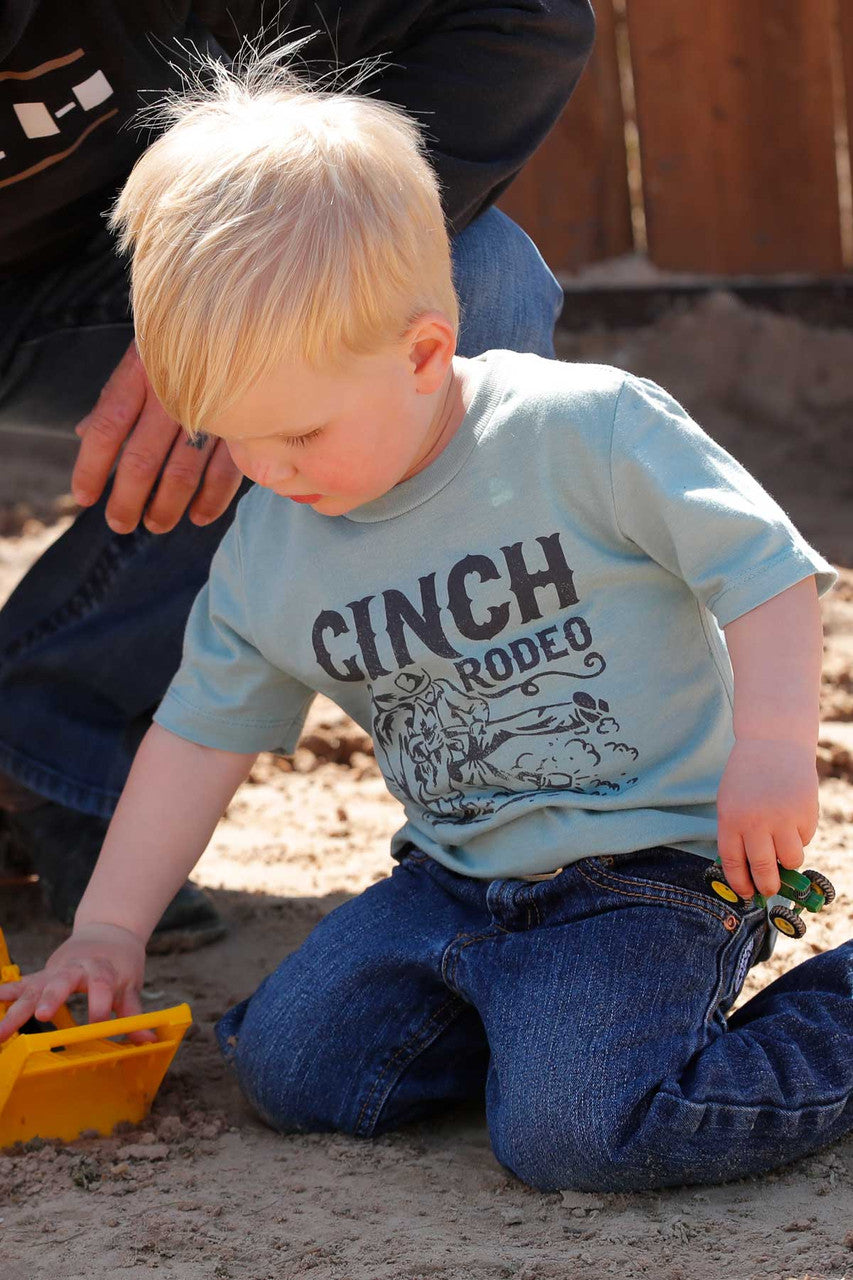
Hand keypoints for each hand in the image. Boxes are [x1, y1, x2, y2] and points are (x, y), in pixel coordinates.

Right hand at [0, 923, 154, 1044]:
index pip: (103, 986)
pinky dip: (6, 992)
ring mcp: (56, 971)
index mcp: (103, 969)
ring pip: (35, 987)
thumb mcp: (131, 984)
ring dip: (18, 1009)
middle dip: (52, 997)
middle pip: (64, 981)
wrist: (108, 932)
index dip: (101, 1006)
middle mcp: (76, 967)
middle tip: (42, 1015)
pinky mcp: (42, 974)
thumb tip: (149, 1041)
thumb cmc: (120, 964)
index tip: (99, 1026)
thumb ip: (135, 1013)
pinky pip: (22, 983)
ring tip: (2, 1032)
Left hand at [72, 340, 241, 533]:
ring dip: (166, 507)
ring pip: (181, 474)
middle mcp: (173, 392)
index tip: (84, 498)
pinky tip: (198, 516)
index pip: (106, 427)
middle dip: (127, 500)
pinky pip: (225, 474)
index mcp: (141, 371)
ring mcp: (212, 410)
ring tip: (156, 524)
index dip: (91, 468)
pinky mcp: (246, 424)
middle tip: (120, 524)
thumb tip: (83, 432)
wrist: (247, 309)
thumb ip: (115, 396)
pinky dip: (211, 501)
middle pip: (140, 460)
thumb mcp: (144, 356)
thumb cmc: (185, 340)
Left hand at [716, 738, 818, 898]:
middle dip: (768, 886)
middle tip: (769, 890)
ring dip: (788, 860)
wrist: (773, 742)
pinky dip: (799, 834)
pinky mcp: (806, 813)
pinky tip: (792, 813)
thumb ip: (736, 833)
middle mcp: (756, 822)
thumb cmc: (747, 776)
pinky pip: (805, 838)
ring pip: (791, 859)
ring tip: (782, 842)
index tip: (746, 893)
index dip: (740, 883)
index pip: (734, 863)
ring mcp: (784, 818)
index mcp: (731, 819)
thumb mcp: (730, 802)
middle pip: (764, 869)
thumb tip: (747, 872)